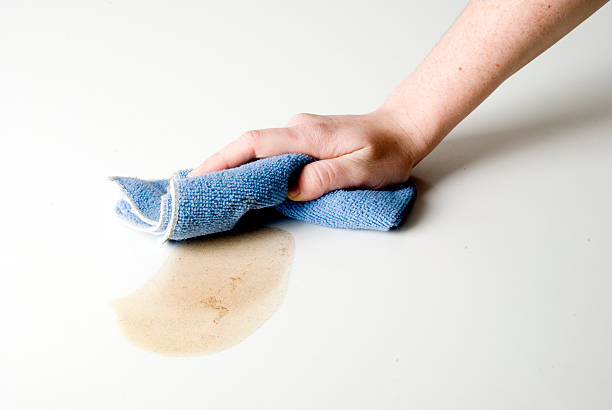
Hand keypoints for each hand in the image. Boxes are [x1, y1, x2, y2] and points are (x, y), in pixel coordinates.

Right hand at [188, 109, 429, 200]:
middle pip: (249, 145)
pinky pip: (272, 152)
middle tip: (196, 186)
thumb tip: (291, 189)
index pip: (256, 144)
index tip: (201, 175)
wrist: (403, 128)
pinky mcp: (306, 140)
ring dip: (235, 165)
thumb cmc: (389, 150)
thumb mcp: (364, 170)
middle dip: (220, 164)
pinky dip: (253, 164)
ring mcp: (302, 133)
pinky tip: (246, 179)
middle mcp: (299, 129)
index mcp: (308, 135)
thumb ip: (328, 177)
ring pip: (259, 148)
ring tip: (213, 187)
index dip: (225, 159)